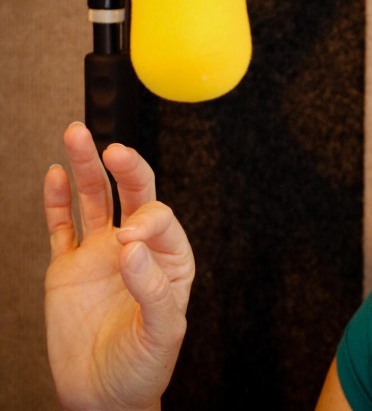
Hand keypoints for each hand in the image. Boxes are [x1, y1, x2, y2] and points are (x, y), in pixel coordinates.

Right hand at [43, 122, 194, 410]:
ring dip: (86, 168)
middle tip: (112, 148)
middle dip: (126, 168)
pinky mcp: (67, 269)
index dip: (146, 221)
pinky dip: (56, 200)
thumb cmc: (143, 367)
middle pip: (134, 195)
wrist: (104, 398)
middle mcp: (136, 250)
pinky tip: (55, 173)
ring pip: (94, 200)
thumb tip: (130, 245)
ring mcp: (99, 255)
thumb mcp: (161, 333)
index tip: (127, 241)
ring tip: (76, 133)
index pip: (160, 220)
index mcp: (169, 260)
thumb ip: (151, 289)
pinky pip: (61, 227)